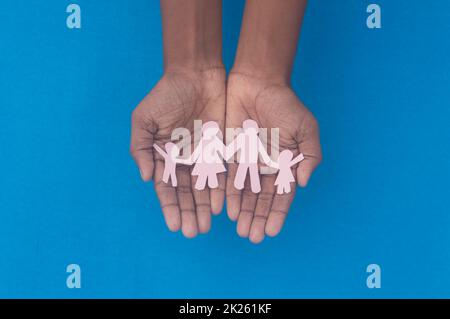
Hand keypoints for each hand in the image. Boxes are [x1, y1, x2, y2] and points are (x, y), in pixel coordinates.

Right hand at [130, 68, 225, 236]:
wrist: (195, 75)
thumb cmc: (165, 95)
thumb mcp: (144, 119)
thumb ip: (141, 148)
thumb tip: (146, 177)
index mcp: (163, 156)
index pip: (166, 188)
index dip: (169, 207)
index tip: (174, 225)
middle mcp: (182, 160)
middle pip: (186, 193)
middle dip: (188, 213)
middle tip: (192, 232)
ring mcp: (202, 156)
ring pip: (203, 189)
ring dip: (204, 209)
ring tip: (205, 227)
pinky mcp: (220, 149)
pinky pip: (221, 174)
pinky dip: (220, 191)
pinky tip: (221, 208)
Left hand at [225, 72, 321, 242]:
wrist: (258, 82)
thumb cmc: (285, 104)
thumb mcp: (306, 128)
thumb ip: (309, 155)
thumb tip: (301, 183)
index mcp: (286, 163)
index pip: (282, 195)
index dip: (277, 213)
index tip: (271, 231)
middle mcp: (266, 167)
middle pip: (261, 199)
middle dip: (258, 218)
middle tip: (253, 237)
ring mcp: (247, 161)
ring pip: (245, 193)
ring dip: (243, 212)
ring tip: (241, 231)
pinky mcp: (230, 153)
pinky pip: (228, 178)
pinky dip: (228, 195)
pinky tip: (227, 211)